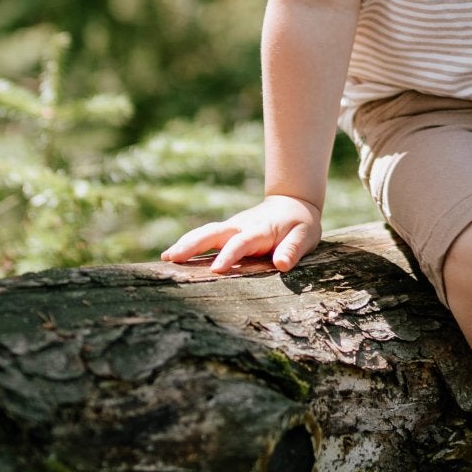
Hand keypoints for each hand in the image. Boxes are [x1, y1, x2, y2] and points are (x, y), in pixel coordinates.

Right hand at [161, 194, 322, 272]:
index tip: (216, 269)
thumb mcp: (305, 236)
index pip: (242, 242)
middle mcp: (241, 226)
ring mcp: (231, 227)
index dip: (230, 254)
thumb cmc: (300, 224)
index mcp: (260, 230)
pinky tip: (172, 256)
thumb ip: (293, 249)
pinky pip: (205, 236)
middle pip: (214, 233)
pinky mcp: (226, 231)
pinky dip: (188, 243)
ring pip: (205, 232)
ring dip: (186, 243)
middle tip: (172, 258)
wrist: (293, 203)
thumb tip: (282, 264)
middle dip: (193, 245)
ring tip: (166, 258)